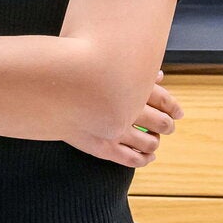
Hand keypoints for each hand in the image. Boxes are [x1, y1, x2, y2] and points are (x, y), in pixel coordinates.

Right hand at [64, 72, 182, 167]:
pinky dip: (143, 159)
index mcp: (131, 85)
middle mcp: (127, 108)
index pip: (165, 100)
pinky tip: (146, 157)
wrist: (45, 87)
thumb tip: (160, 76)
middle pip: (160, 122)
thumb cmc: (77, 70)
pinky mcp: (102, 146)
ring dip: (155, 143)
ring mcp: (115, 129)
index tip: (178, 113)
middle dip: (167, 126)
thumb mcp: (109, 63)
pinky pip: (131, 158)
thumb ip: (136, 70)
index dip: (174, 108)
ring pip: (149, 143)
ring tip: (154, 142)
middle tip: (168, 128)